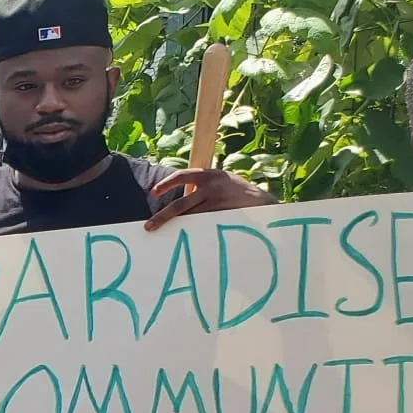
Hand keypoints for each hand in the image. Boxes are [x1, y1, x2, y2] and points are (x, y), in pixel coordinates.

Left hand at [144, 167, 271, 229]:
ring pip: (190, 218)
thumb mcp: (221, 181)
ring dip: (177, 227)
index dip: (166, 183)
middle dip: (163, 216)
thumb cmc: (237, 191)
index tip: (153, 192)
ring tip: (163, 236)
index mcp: (209, 175)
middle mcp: (212, 187)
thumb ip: (202, 186)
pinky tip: (183, 237)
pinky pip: (201, 226)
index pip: (182, 175)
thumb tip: (179, 202)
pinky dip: (191, 231)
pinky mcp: (222, 216)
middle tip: (149, 227)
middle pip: (181, 204)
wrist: (263, 203)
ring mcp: (218, 203)